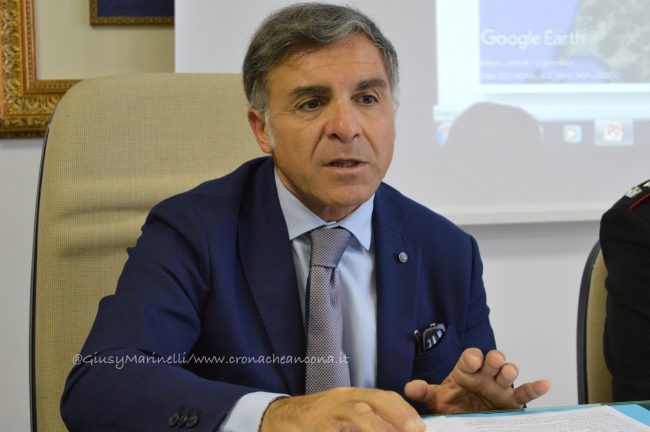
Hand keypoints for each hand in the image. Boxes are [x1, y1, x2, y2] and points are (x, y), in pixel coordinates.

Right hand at [260, 387, 425, 431]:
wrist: (277, 417)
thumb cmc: (316, 419)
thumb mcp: (342, 414)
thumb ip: (366, 420)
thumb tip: (397, 429)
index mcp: (351, 396)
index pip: (382, 397)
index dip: (403, 410)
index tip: (420, 427)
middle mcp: (340, 400)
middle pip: (372, 402)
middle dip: (396, 417)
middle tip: (414, 431)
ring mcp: (325, 413)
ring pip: (355, 415)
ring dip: (376, 428)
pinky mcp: (312, 425)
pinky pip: (331, 431)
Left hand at [404, 348, 549, 413]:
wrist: (463, 419)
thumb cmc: (452, 404)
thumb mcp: (435, 399)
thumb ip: (423, 392)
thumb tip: (410, 388)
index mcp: (466, 371)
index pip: (470, 357)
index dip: (472, 357)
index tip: (472, 362)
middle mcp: (484, 375)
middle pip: (492, 360)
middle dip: (494, 358)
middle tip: (494, 362)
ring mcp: (499, 387)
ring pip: (508, 373)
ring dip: (510, 370)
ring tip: (508, 372)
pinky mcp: (511, 401)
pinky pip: (525, 393)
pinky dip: (535, 388)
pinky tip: (544, 383)